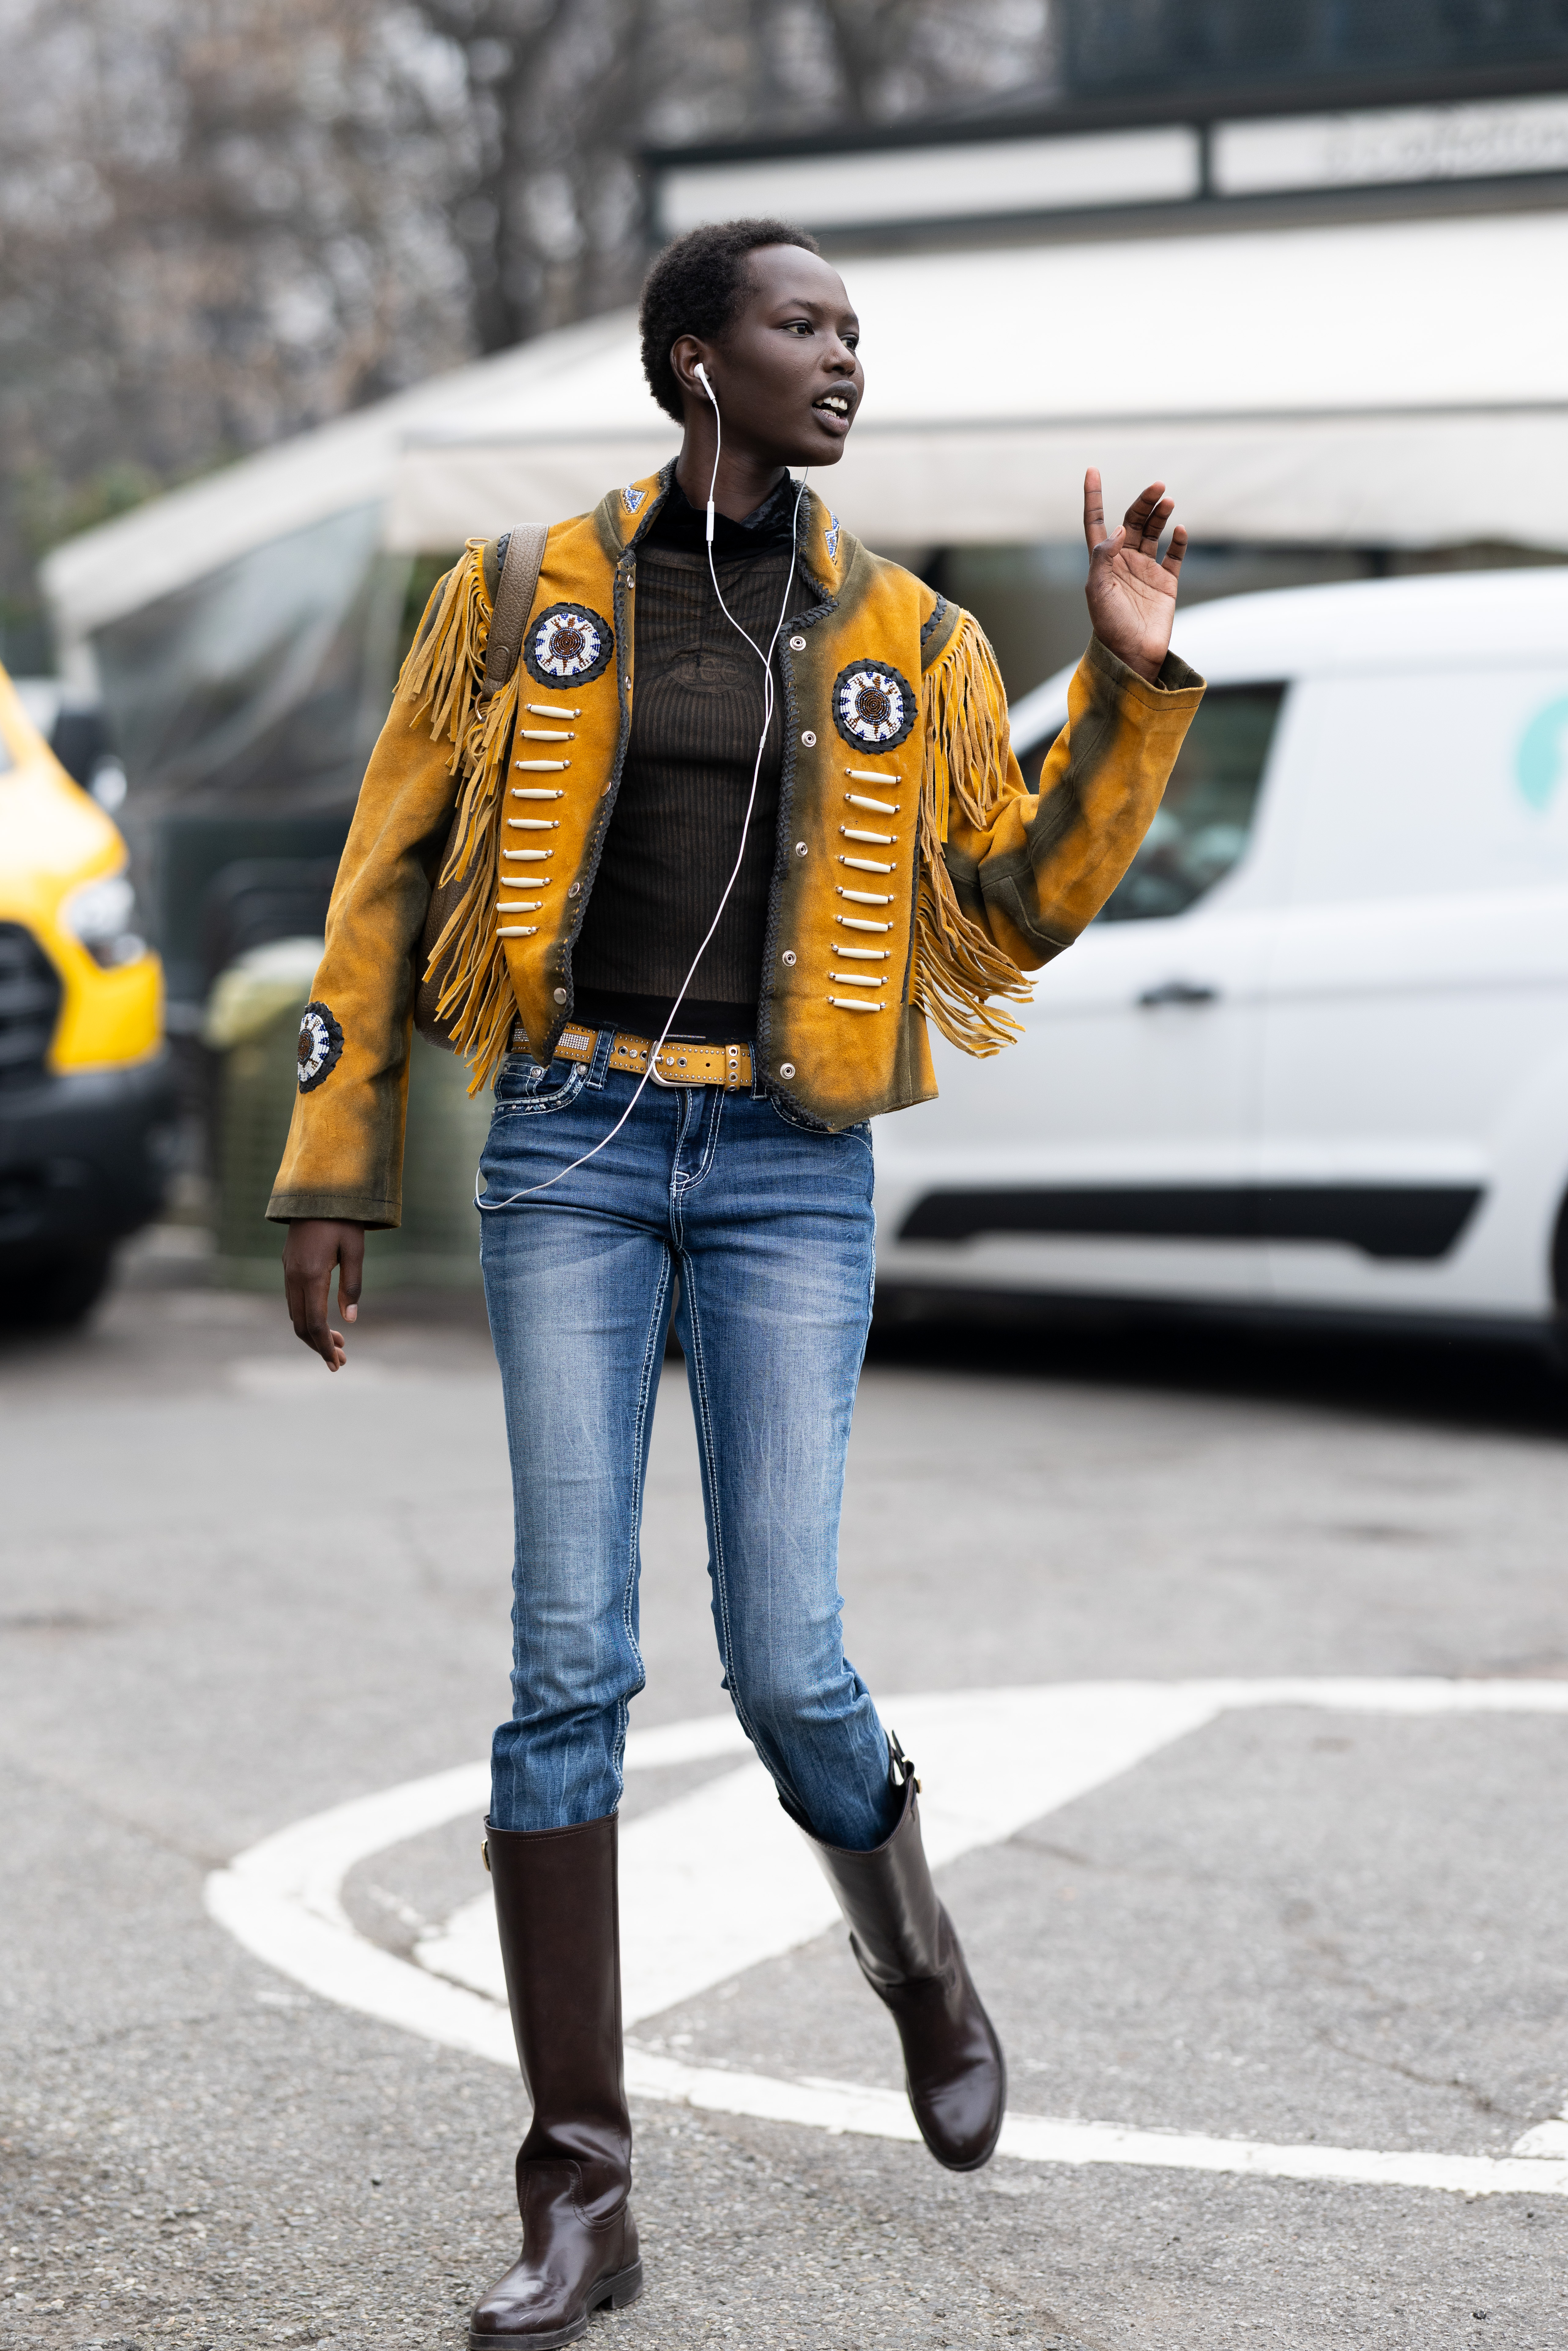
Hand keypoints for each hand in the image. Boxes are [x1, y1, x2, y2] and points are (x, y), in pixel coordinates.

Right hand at [282, 1218, 365, 1370]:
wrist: (317, 1190)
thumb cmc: (343, 1218)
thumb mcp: (355, 1249)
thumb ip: (352, 1285)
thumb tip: (349, 1319)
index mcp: (310, 1275)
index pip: (314, 1323)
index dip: (324, 1347)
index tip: (337, 1363)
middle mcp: (294, 1277)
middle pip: (301, 1325)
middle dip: (319, 1346)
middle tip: (340, 1361)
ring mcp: (288, 1271)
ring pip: (295, 1314)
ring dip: (313, 1333)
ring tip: (338, 1344)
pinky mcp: (289, 1266)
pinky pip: (294, 1301)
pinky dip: (307, 1317)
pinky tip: (324, 1322)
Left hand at [1083, 469, 1186, 684]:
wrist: (1134, 654)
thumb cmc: (1110, 626)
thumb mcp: (1097, 590)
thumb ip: (1103, 557)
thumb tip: (1119, 529)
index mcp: (1103, 562)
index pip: (1095, 522)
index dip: (1093, 497)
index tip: (1092, 470)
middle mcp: (1124, 562)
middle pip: (1132, 521)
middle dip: (1143, 502)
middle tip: (1157, 487)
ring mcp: (1146, 571)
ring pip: (1153, 532)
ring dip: (1160, 515)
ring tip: (1167, 501)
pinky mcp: (1166, 583)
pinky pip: (1174, 555)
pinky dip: (1178, 541)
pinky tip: (1179, 530)